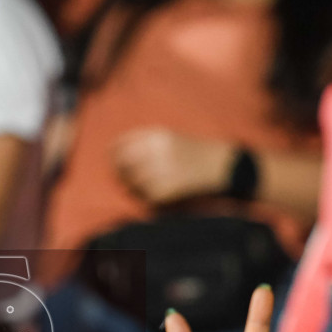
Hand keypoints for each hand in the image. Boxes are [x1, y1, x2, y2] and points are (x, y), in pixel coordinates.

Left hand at [112, 128, 236, 205]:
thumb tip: (113, 151)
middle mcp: (158, 152)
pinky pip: (146, 195)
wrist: (219, 165)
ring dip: (132, 185)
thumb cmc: (192, 150)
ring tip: (140, 184)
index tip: (112, 158)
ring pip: (132, 182)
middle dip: (120, 170)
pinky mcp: (167, 190)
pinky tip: (152, 192)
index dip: (112, 153)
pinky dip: (146, 195)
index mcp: (157, 136)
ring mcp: (162, 171)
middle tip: (123, 175)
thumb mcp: (169, 136)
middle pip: (123, 164)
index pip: (121, 144)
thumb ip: (143, 140)